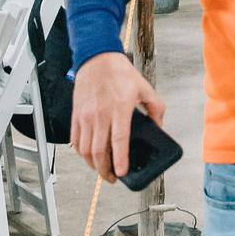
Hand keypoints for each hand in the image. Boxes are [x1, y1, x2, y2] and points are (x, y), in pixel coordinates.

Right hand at [72, 51, 165, 182]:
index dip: (120, 160)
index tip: (121, 173)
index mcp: (120, 108)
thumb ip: (156, 109)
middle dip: (104, 170)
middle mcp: (100, 114)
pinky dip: (81, 153)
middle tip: (112, 178)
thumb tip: (158, 127)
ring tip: (101, 170)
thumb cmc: (120, 72)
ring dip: (92, 164)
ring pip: (85, 149)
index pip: (118, 140)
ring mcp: (86, 116)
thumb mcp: (145, 88)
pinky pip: (75, 140)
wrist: (96, 58)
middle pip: (98, 151)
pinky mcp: (76, 115)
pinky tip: (89, 156)